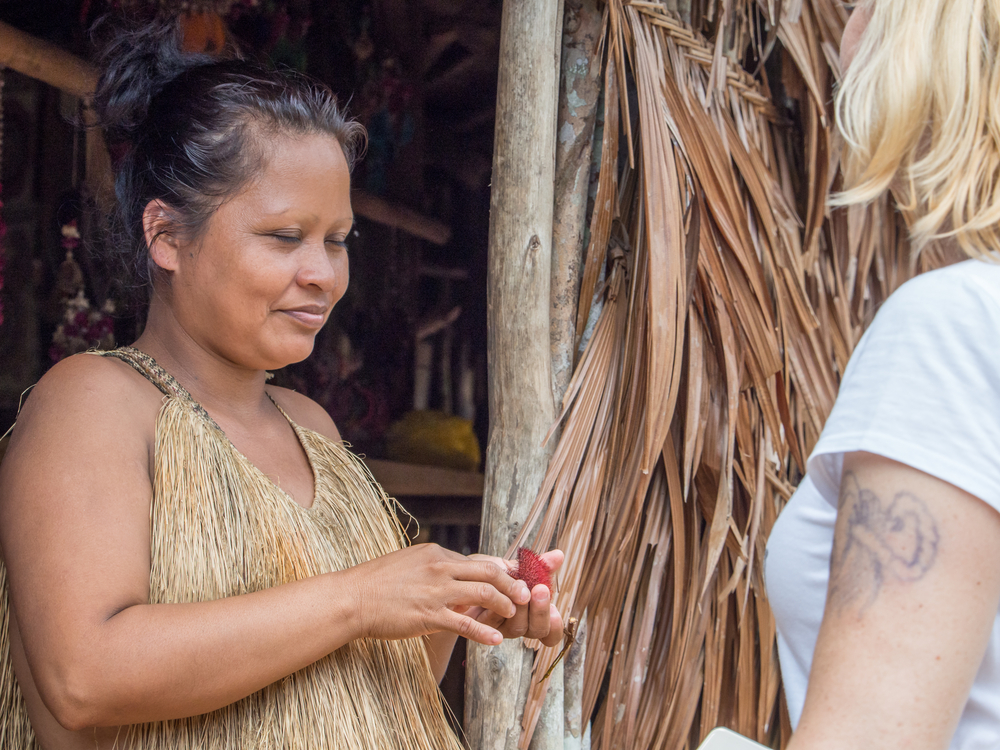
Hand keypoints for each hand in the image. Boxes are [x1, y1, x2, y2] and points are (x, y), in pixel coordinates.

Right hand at [345, 543, 530, 645]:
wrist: (352, 598)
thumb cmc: (377, 583)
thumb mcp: (409, 563)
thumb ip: (434, 566)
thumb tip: (456, 569)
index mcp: (435, 554)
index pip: (478, 559)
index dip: (501, 570)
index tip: (517, 578)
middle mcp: (439, 568)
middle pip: (488, 571)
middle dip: (511, 584)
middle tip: (526, 594)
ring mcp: (435, 591)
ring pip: (482, 593)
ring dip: (503, 605)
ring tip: (513, 615)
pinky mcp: (428, 615)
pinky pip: (464, 623)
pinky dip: (484, 631)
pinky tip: (495, 639)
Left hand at [462, 549, 564, 647]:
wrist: (457, 577)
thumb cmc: (487, 574)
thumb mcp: (514, 568)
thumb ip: (538, 566)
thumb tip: (559, 554)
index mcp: (531, 613)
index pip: (550, 631)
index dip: (555, 625)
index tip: (556, 609)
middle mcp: (518, 624)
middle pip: (537, 631)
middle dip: (541, 611)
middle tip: (540, 590)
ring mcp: (499, 627)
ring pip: (517, 627)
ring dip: (521, 607)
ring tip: (521, 586)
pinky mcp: (480, 627)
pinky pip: (492, 621)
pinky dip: (498, 605)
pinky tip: (498, 591)